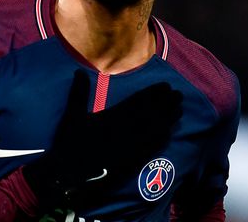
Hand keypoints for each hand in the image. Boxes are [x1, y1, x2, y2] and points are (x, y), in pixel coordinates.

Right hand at [23, 69, 182, 209]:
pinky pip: (152, 148)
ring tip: (179, 109)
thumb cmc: (68, 143)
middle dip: (166, 103)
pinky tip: (169, 133)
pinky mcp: (132, 161)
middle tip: (178, 94)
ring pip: (155, 129)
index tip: (165, 86)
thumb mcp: (72, 115)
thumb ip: (79, 92)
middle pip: (152, 113)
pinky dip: (162, 139)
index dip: (154, 93)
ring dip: (169, 118)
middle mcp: (125, 130)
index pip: (138, 101)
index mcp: (112, 116)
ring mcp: (130, 146)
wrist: (68, 175)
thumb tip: (80, 71)